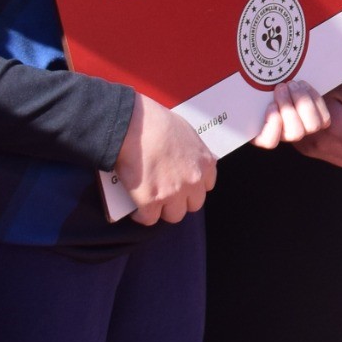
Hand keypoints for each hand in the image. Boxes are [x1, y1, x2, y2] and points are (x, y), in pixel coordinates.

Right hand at [114, 95, 215, 224]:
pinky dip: (141, 215)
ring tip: (151, 202)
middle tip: (166, 194)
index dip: (193, 187)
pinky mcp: (151, 201)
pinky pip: (148, 219)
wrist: (134, 124)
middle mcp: (194, 180)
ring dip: (162, 210)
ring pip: (174, 215)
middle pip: (193, 204)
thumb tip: (186, 161)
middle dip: (180, 201)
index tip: (183, 186)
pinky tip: (136, 208)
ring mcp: (173, 192)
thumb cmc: (157, 122)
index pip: (206, 186)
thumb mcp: (187, 133)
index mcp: (206, 163)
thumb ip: (192, 152)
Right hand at [250, 78, 330, 150]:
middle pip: (295, 133)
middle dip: (290, 107)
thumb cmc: (262, 90)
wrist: (287, 86)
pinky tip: (304, 86)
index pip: (268, 142)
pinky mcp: (318, 122)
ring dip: (303, 101)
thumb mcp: (249, 95)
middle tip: (282, 87)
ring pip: (312, 126)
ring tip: (294, 84)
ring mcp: (303, 130)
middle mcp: (284, 135)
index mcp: (262, 133)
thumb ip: (245, 99)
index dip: (273, 126)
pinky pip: (323, 117)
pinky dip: (315, 99)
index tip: (271, 106)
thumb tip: (223, 92)